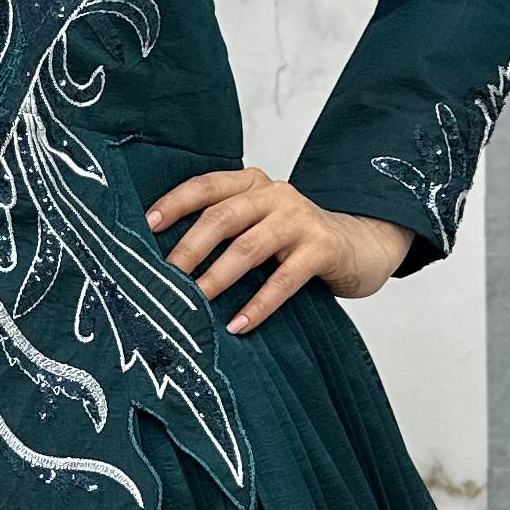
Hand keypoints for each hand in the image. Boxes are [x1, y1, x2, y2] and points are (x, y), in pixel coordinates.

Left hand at [143, 165, 418, 330]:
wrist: (363, 244)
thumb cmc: (297, 241)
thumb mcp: (260, 224)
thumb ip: (227, 230)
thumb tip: (167, 265)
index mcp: (252, 184)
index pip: (206, 186)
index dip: (175, 203)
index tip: (147, 225)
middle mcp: (274, 194)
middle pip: (222, 216)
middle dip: (189, 249)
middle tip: (165, 279)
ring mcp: (300, 219)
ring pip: (249, 246)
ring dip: (217, 277)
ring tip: (194, 303)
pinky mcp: (322, 247)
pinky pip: (284, 278)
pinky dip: (259, 304)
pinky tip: (239, 325)